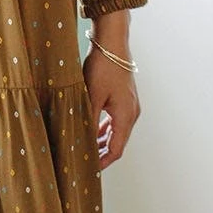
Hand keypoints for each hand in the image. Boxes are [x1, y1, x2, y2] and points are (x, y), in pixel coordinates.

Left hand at [83, 46, 140, 169]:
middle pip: (118, 143)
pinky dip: (105, 129)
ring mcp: (130, 105)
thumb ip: (88, 120)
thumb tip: (81, 141)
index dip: (102, 162)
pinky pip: (116, 121)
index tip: (88, 170)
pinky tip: (92, 131)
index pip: (116, 150)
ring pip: (117, 132)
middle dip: (102, 154)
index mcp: (126, 116)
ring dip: (102, 142)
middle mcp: (132, 113)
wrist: (112, 43)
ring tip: (86, 149)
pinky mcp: (125, 98)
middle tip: (85, 162)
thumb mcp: (91, 96)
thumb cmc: (103, 67)